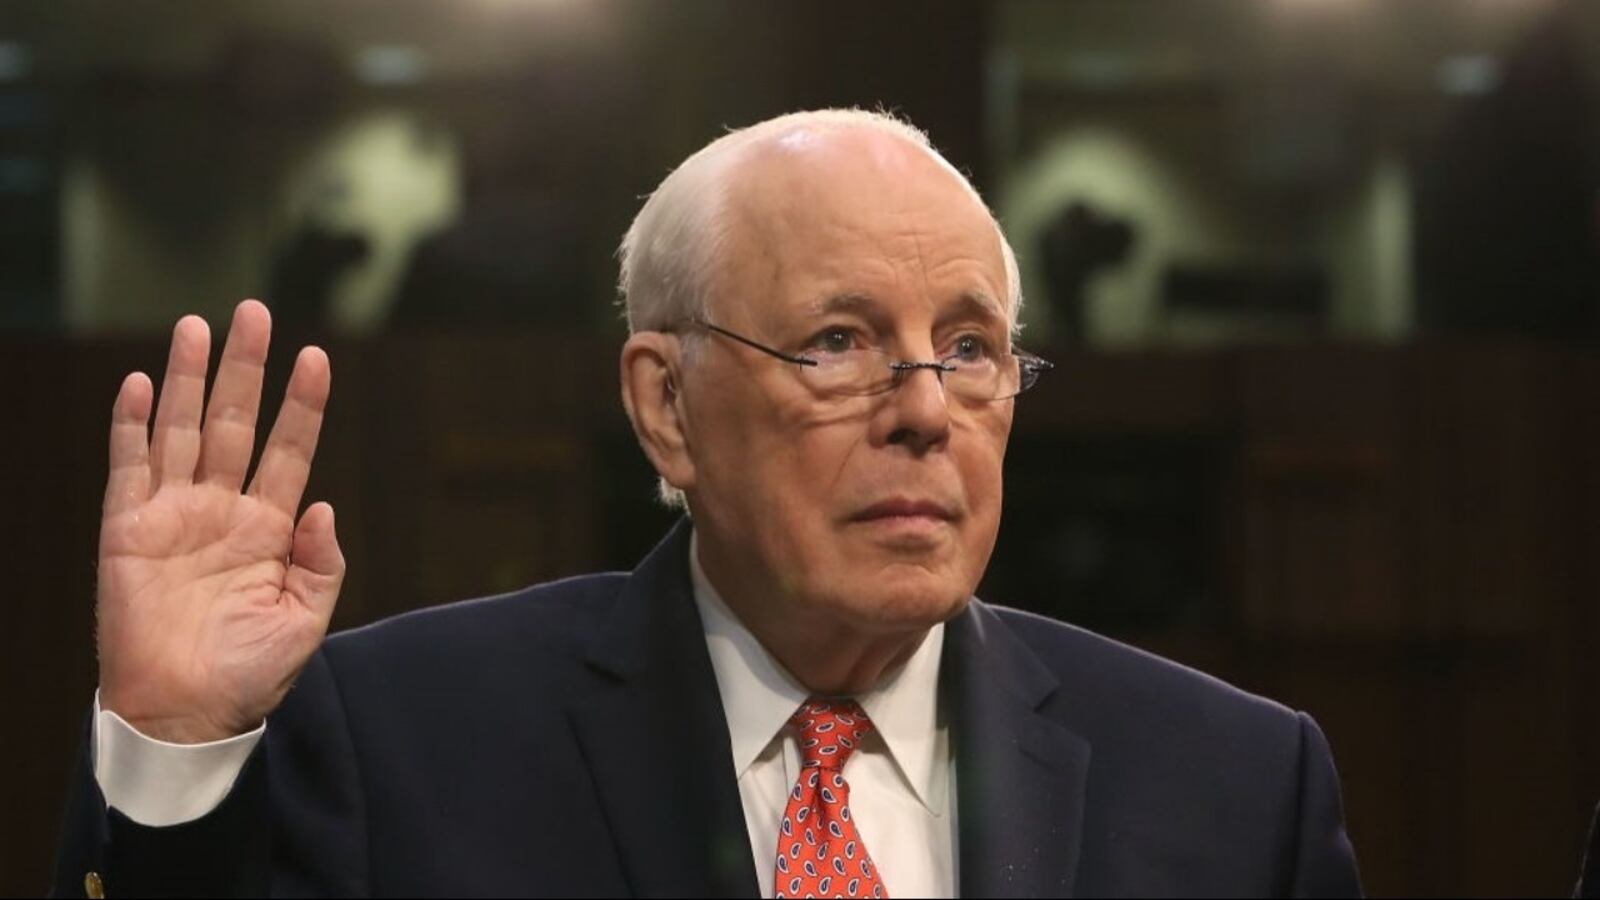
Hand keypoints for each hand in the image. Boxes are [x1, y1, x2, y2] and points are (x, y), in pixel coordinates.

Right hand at [96, 300, 343, 743]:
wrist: (186, 715)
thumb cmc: (249, 674)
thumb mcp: (304, 620)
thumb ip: (322, 563)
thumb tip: (324, 505)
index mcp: (270, 529)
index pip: (290, 450)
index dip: (303, 404)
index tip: (318, 356)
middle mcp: (221, 510)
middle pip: (234, 422)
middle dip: (244, 367)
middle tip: (253, 311)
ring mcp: (173, 515)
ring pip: (180, 430)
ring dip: (186, 379)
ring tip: (196, 326)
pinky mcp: (126, 531)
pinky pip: (128, 468)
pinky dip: (130, 426)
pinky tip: (136, 384)